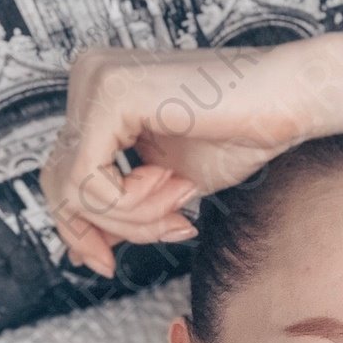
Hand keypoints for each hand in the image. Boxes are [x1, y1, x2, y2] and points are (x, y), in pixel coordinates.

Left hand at [40, 39, 342, 274]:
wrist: (283, 104)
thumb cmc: (241, 136)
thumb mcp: (164, 187)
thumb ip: (122, 205)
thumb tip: (84, 249)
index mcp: (99, 96)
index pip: (62, 175)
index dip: (82, 230)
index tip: (108, 263)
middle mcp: (88, 79)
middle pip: (59, 184)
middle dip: (106, 230)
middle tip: (158, 237)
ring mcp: (94, 82)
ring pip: (74, 189)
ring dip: (133, 219)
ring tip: (179, 203)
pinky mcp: (109, 96)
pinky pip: (90, 182)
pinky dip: (133, 205)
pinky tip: (175, 187)